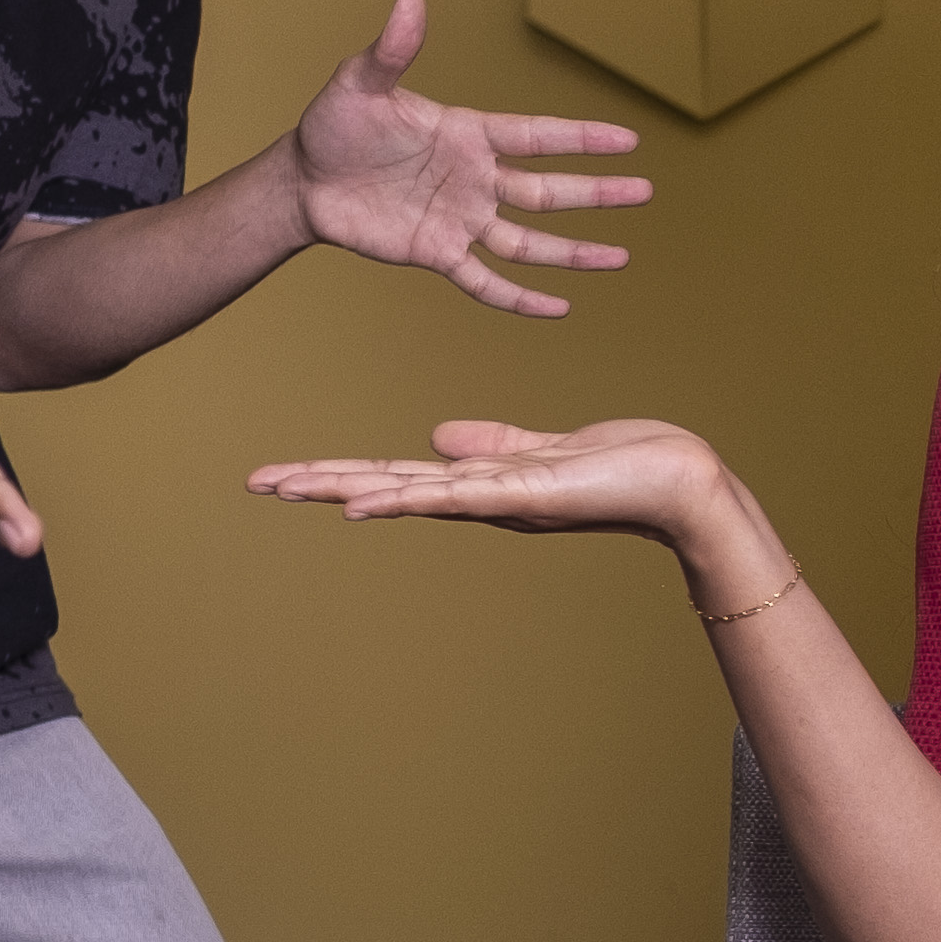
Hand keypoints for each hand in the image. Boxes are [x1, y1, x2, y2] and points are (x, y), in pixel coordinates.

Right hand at [249, 422, 765, 610]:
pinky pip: (451, 498)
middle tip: (256, 483)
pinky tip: (360, 506)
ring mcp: (498, 501)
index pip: (398, 473)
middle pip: (386, 485)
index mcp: (483, 483)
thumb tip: (437, 436)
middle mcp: (481, 498)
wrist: (684, 484)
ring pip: (405, 492)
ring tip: (286, 488)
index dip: (343, 471)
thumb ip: (493, 443)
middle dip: (321, 483)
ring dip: (343, 490)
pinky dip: (403, 500)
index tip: (289, 471)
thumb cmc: (628, 465)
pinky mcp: (524, 496)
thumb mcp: (546, 447)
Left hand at [282, 0, 648, 315]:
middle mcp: (475, 179)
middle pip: (548, 190)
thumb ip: (393, 48)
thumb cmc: (333, 125)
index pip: (537, 136)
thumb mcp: (361, 83)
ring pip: (530, 241)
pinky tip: (559, 308)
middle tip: (645, 191)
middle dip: (597, 192)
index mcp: (469, 135)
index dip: (581, 139)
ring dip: (575, 251)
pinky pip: (487, 281)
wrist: (302, 182)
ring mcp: (461, 219)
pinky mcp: (437, 254)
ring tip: (621, 258)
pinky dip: (521, 298)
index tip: (628, 141)